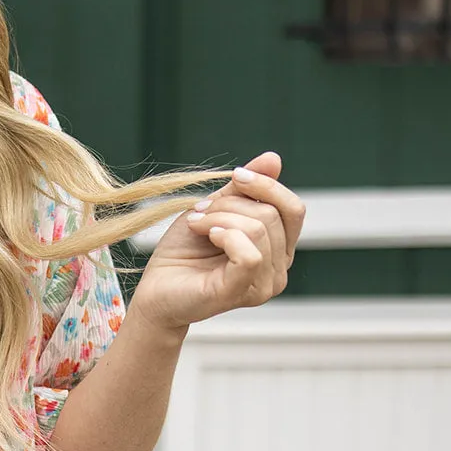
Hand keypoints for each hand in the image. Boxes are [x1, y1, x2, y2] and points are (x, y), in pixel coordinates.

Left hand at [128, 151, 305, 333]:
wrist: (156, 287)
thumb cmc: (184, 251)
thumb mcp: (215, 209)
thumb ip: (244, 189)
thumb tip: (273, 158)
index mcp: (278, 248)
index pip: (294, 209)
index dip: (267, 185)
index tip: (236, 176)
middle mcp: (279, 269)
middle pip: (272, 215)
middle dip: (229, 204)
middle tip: (199, 212)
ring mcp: (264, 285)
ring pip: (259, 229)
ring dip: (219, 217)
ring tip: (197, 225)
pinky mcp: (242, 292)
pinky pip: (250, 254)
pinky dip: (225, 235)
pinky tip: (208, 237)